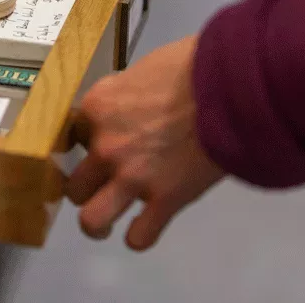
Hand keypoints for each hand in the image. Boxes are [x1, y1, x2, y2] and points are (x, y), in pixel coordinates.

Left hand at [66, 36, 224, 249]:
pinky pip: (139, 237)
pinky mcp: (166, 200)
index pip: (71, 138)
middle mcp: (106, 147)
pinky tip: (145, 227)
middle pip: (74, 184)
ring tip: (106, 222)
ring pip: (92, 220)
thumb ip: (121, 97)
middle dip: (86, 187)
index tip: (98, 146)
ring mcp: (133, 177)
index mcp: (97, 109)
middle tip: (103, 184)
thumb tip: (123, 109)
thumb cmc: (191, 67)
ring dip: (97, 223)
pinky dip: (140, 236)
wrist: (233, 86)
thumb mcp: (140, 71)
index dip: (87, 143)